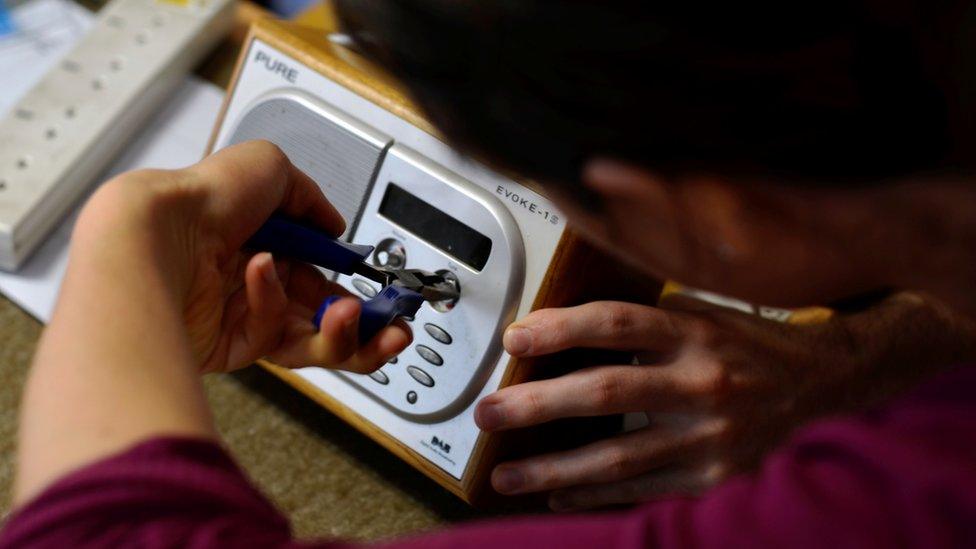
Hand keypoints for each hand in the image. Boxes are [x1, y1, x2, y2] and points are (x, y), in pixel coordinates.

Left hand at [76, 140, 410, 373]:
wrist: (155, 237)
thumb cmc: (201, 199)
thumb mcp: (271, 167)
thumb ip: (311, 198)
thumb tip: (333, 224)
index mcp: (263, 245)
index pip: (319, 275)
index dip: (352, 285)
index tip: (380, 292)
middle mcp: (254, 284)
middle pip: (322, 318)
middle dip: (362, 326)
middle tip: (390, 326)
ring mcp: (243, 318)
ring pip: (309, 341)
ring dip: (341, 334)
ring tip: (352, 317)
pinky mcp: (230, 347)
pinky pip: (272, 337)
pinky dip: (272, 303)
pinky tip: (262, 272)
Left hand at [475, 298, 911, 510]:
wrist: (820, 387)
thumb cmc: (747, 346)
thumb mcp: (701, 314)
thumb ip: (642, 322)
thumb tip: (561, 331)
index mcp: (694, 332)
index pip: (616, 323)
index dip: (560, 329)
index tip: (514, 340)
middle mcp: (701, 383)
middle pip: (606, 392)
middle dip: (538, 404)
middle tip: (488, 412)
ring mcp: (708, 436)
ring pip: (618, 457)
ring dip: (554, 468)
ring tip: (504, 474)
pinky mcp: (714, 478)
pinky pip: (643, 490)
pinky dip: (596, 497)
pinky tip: (558, 496)